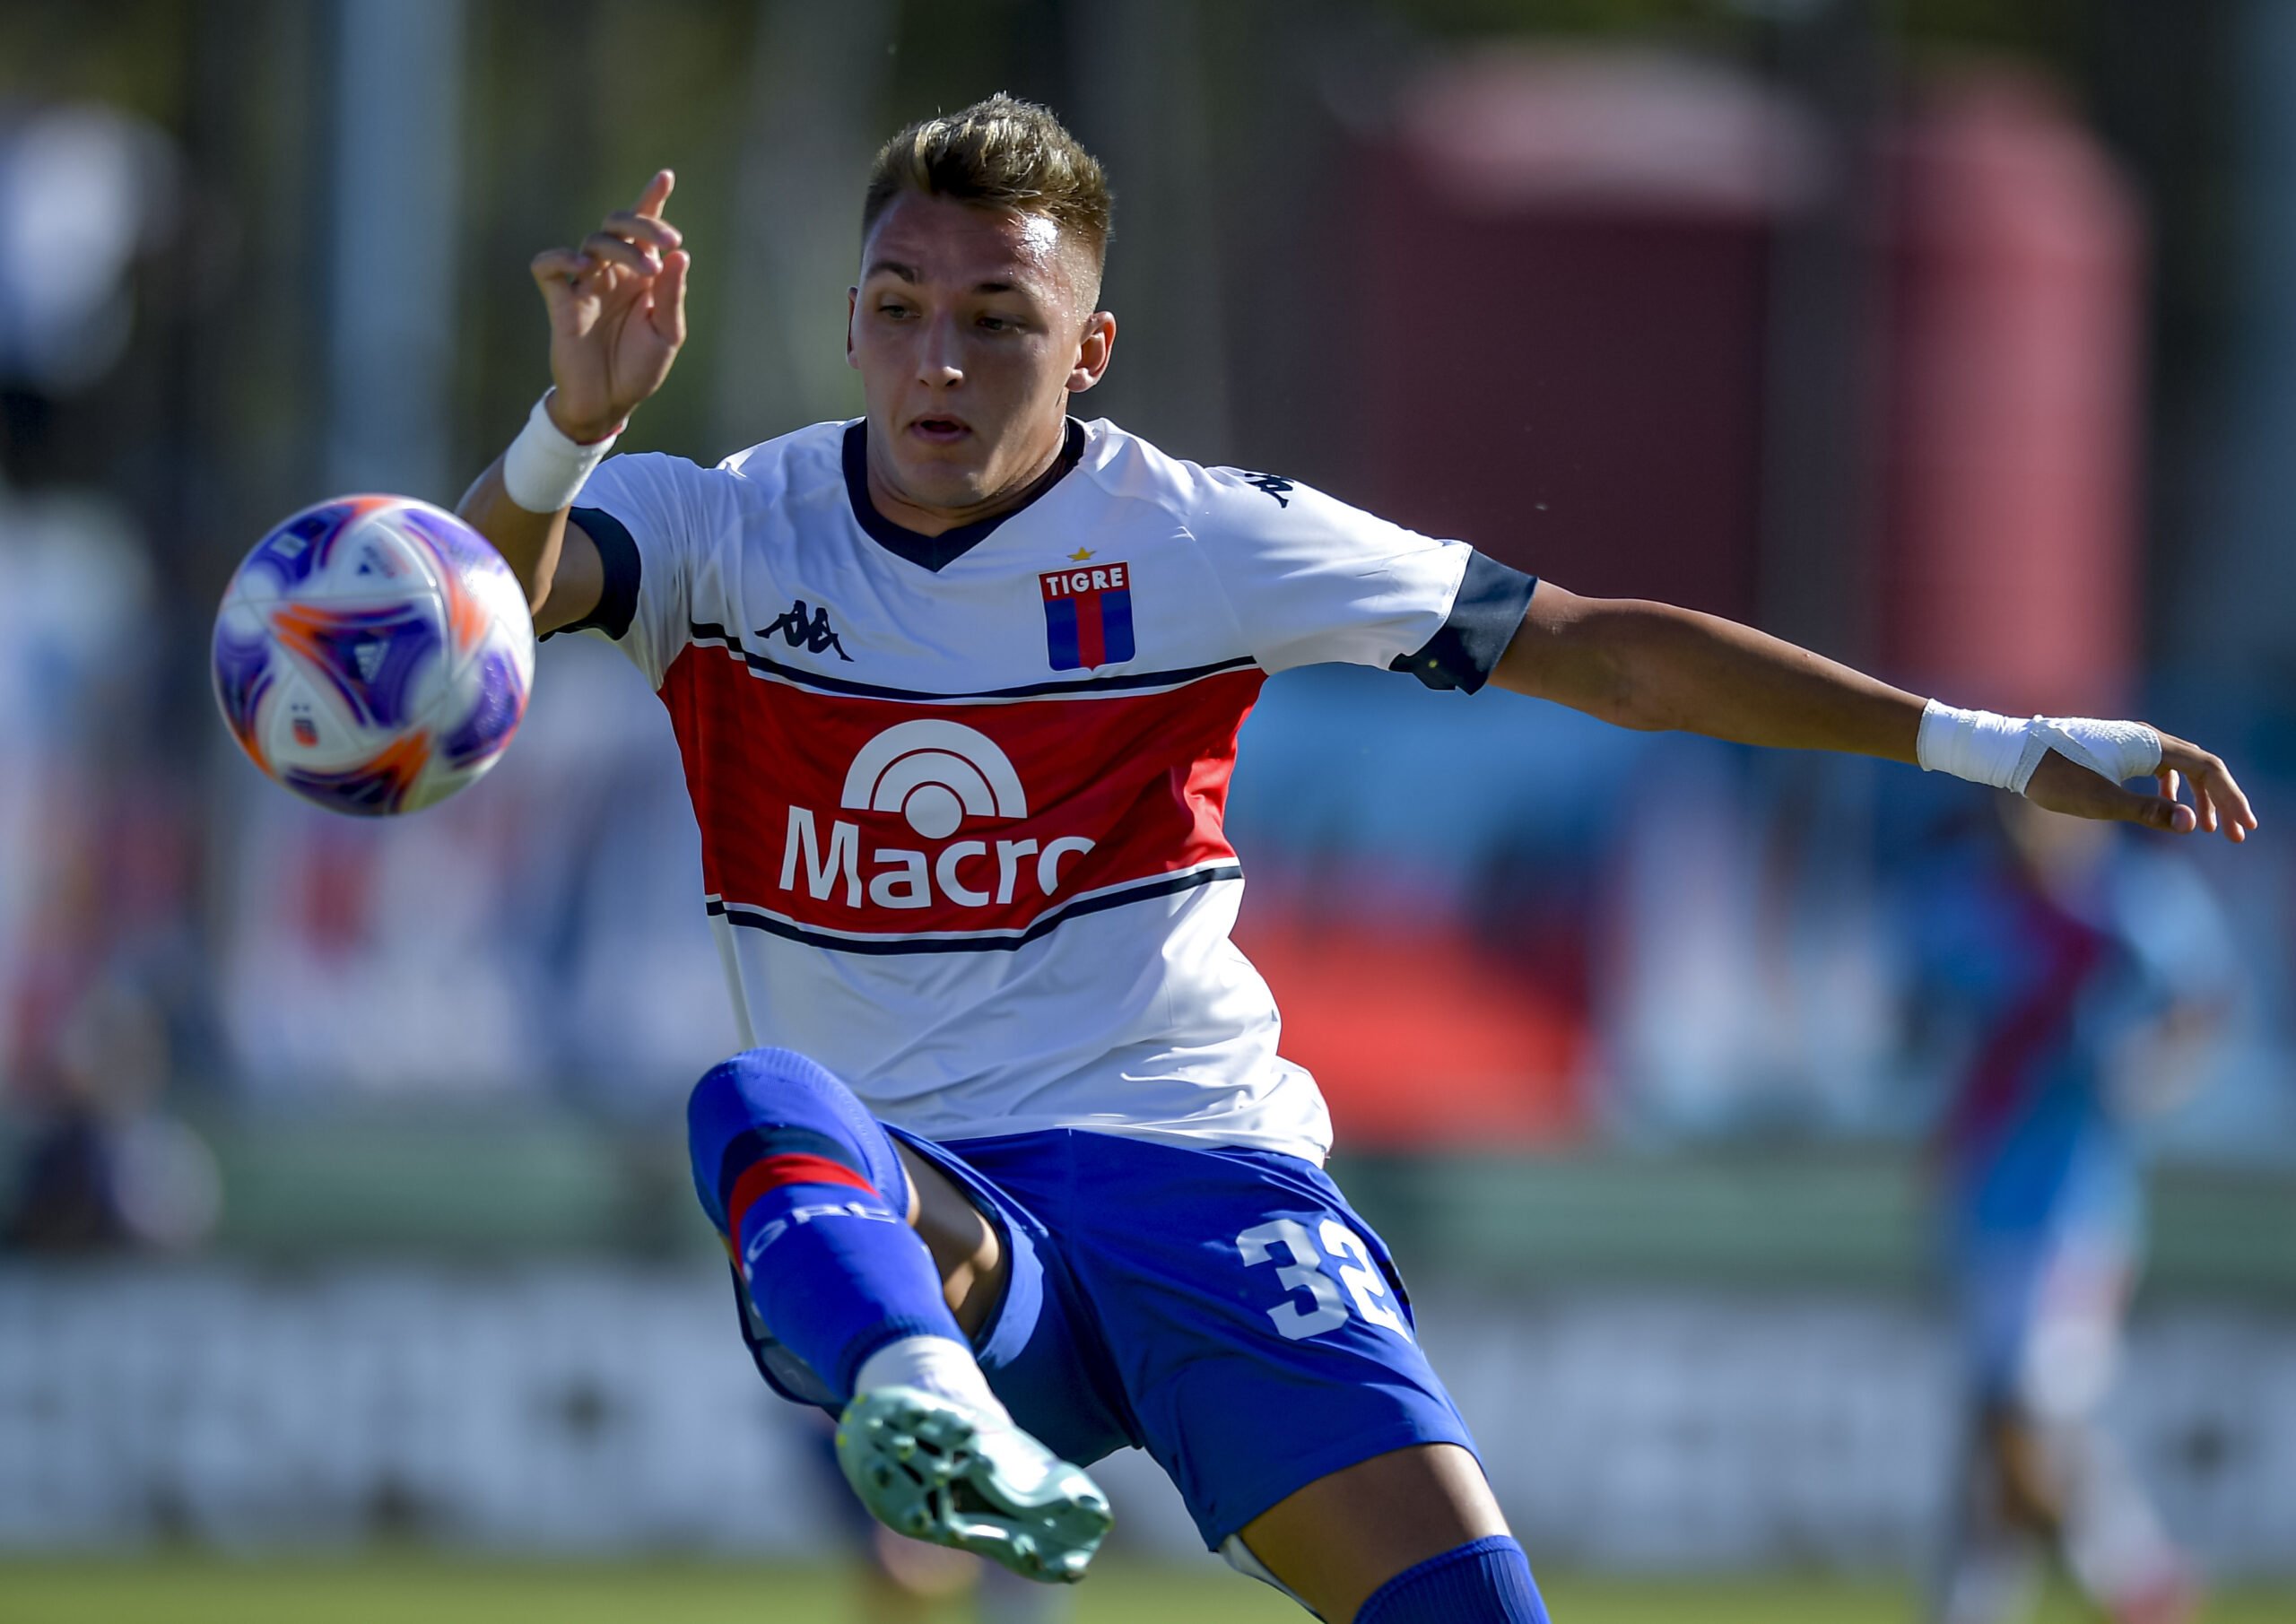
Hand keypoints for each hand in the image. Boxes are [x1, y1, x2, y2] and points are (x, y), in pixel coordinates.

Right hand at [528, 170, 688, 440]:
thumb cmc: (638, 369)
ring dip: (622, 248)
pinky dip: (561, 257)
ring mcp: (585, 284)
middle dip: (644, 221)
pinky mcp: (560, 300)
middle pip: (619, 224)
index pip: (645, 230)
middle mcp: (613, 273)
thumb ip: (671, 295)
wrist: (608, 403)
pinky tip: (581, 265)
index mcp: (641, 277)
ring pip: (594, 240)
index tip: (665, 176)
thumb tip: (678, 254)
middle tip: (668, 241)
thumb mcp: (667, 335)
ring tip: (645, 273)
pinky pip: (549, 265)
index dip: (652, 200)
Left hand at [2024, 730, 2257, 841]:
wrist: (2013, 753)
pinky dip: (2174, 788)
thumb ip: (2148, 812)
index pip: (2208, 767)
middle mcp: (2145, 737)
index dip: (2230, 798)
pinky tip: (2170, 808)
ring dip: (2199, 795)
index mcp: (2148, 744)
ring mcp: (2131, 741)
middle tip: (2237, 833)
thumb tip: (2190, 823)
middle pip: (2202, 765)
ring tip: (2207, 827)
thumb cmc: (2053, 777)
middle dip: (2221, 800)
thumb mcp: (2100, 801)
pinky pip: (2160, 766)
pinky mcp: (2116, 749)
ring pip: (2181, 766)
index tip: (2242, 826)